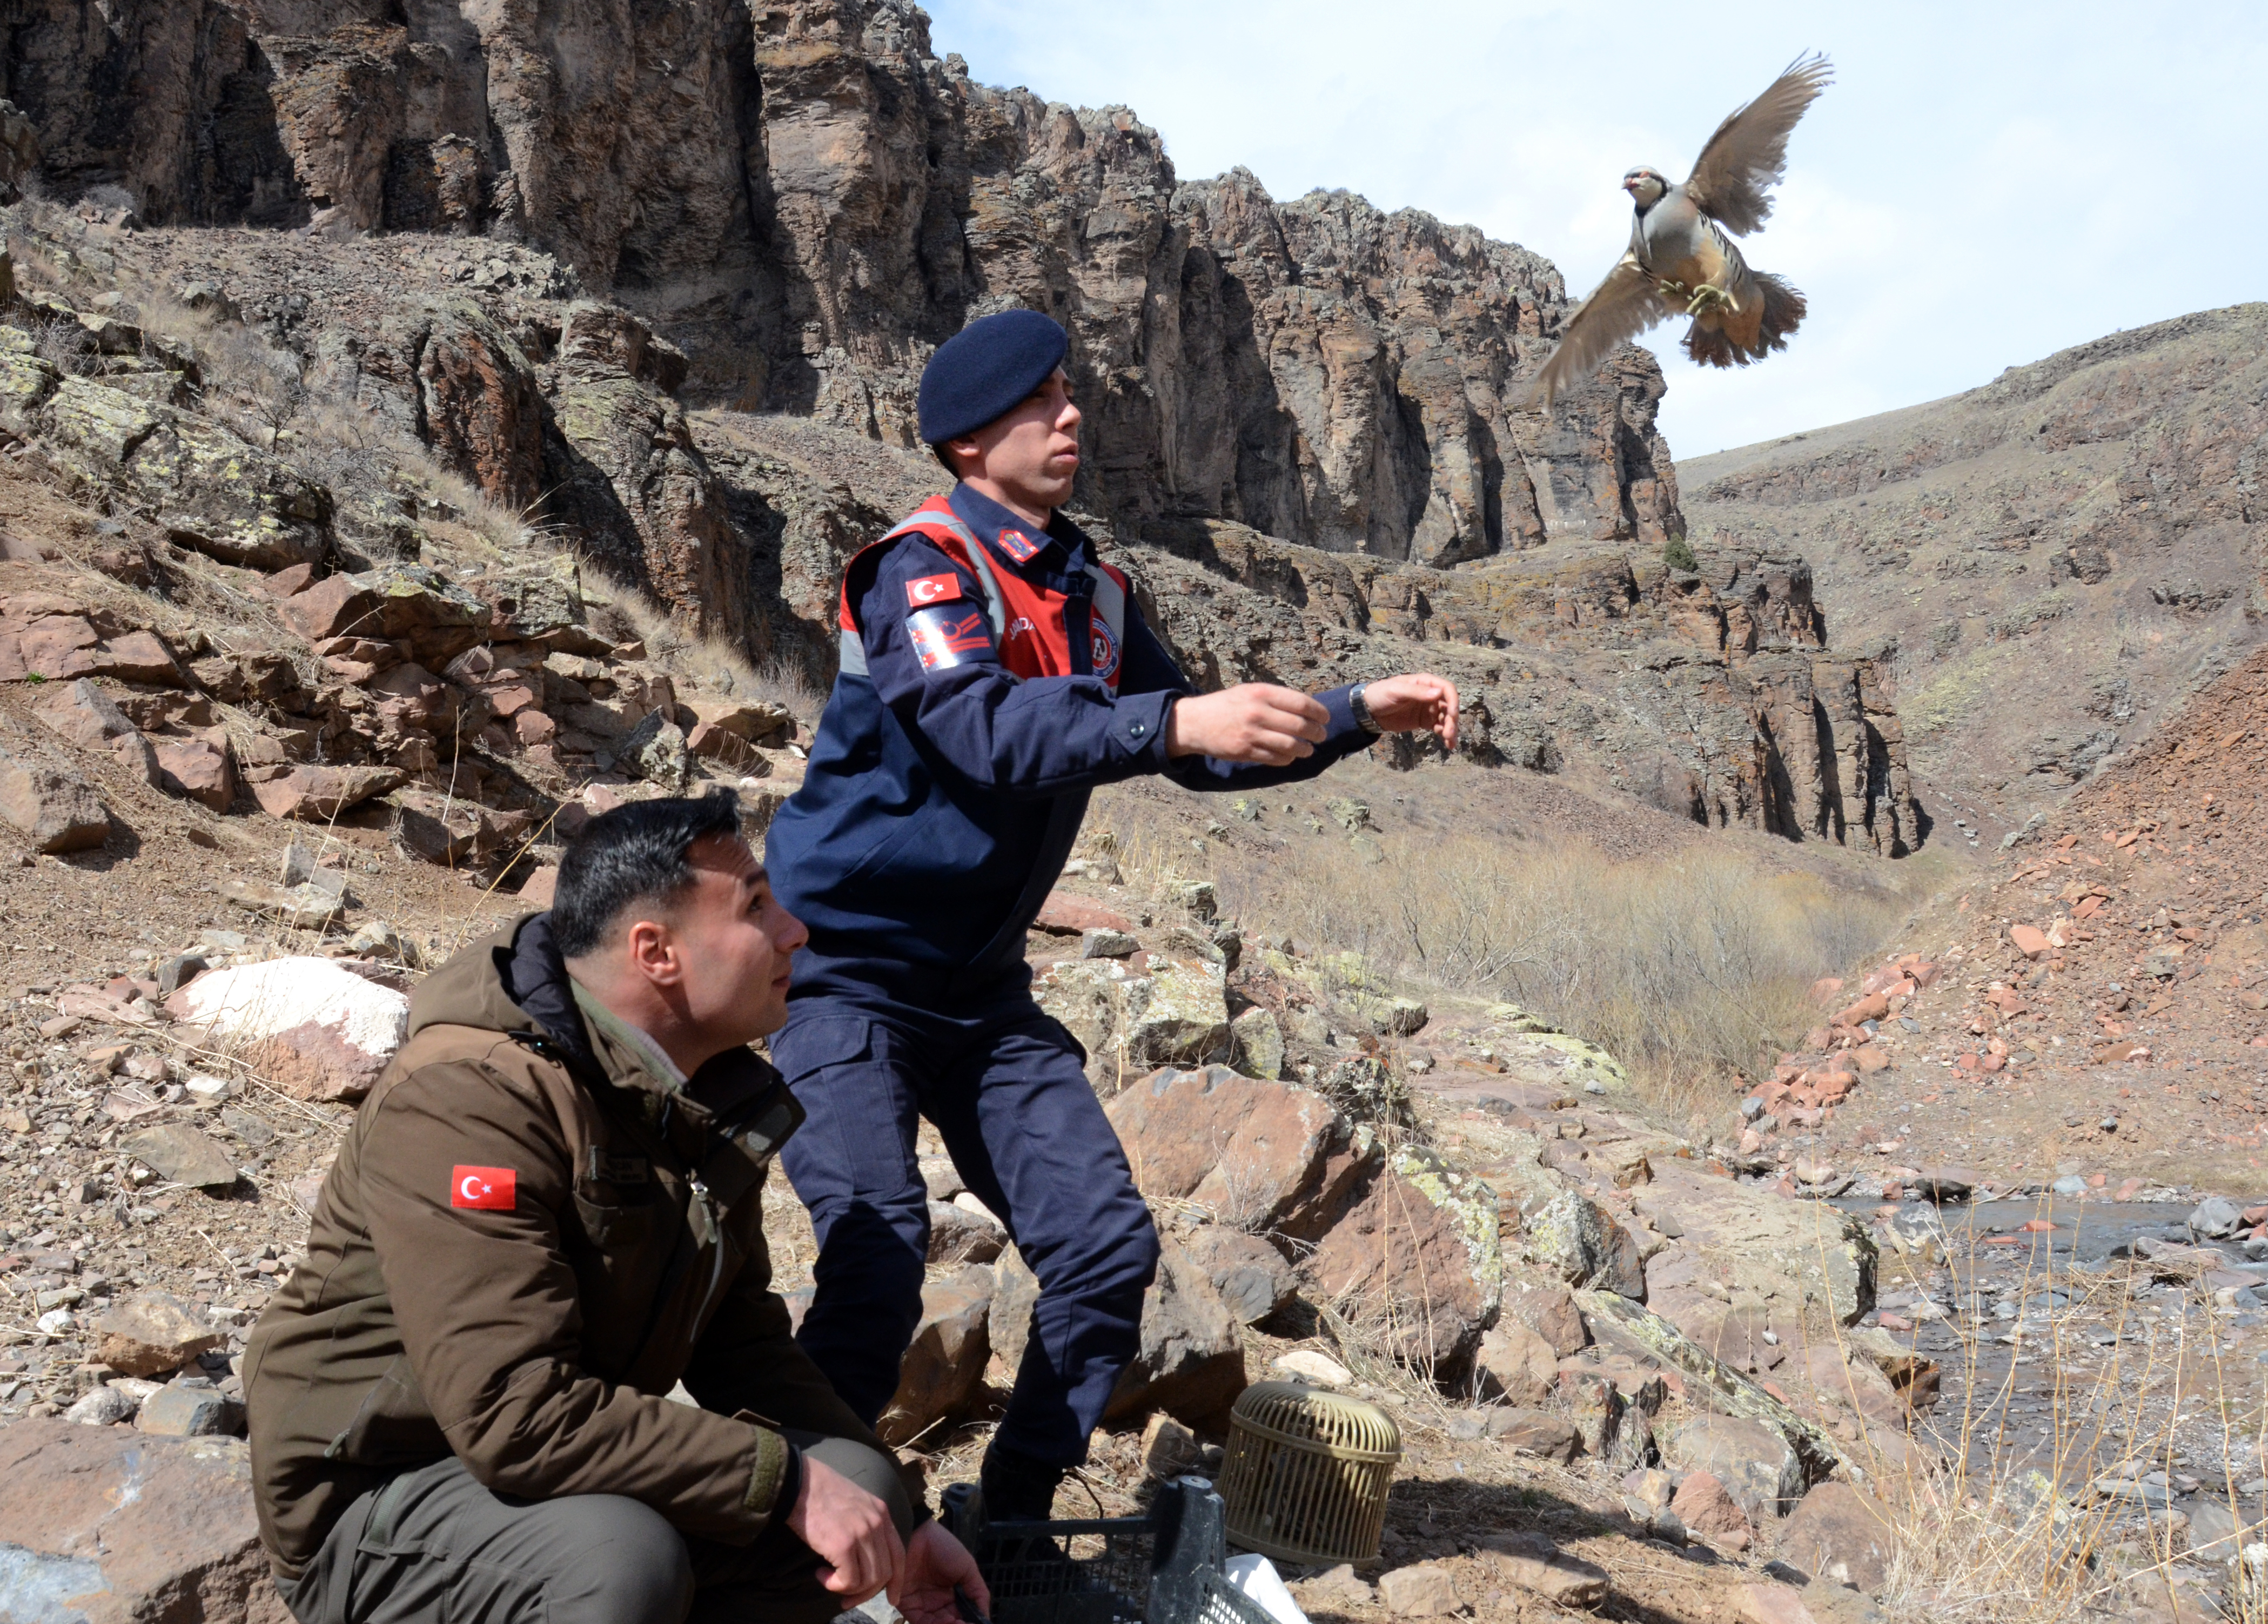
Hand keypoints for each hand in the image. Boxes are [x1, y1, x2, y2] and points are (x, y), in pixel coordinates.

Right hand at [786, 1454, 903, 1602]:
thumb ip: (866, 1525)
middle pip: (885, 1572)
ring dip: (848, 1589)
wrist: (800, 1483)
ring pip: (868, 1580)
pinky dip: (834, 1585)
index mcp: (882, 1513)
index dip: (897, 1580)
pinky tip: (820, 1574)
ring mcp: (862, 1533)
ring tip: (830, 1580)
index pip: (899, 1554)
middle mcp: (877, 1523)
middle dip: (867, 1593)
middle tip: (847, 1600)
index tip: (892, 1597)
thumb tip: (864, 1559)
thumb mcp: (855, 1503)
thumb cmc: (820, 1494)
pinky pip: (849, 1581)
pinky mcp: (844, 1545)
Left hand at [893, 1520, 990, 1623]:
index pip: (962, 1615)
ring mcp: (923, 1605)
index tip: (976, 1622)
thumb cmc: (943, 1547)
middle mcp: (938, 1602)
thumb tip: (985, 1616)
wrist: (915, 1536)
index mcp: (952, 1594)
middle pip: (951, 1622)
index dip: (970, 1621)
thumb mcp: (967, 1567)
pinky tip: (948, 1622)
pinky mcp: (908, 1607)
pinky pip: (922, 1623)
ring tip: (959, 1623)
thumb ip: (978, 1592)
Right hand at [1164, 684, 1328, 764]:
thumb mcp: (1250, 691)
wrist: (1195, 722)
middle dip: (1316, 733)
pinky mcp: (1245, 752)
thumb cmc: (1227, 705)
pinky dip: (1288, 759)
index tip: (1325, 718)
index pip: (1301, 703)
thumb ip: (1276, 698)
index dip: (1319, 713)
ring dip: (1305, 749)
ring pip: (1291, 745)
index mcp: (1261, 693)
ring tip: (1308, 749)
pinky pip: (1276, 759)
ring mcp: (1251, 734)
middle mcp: (1257, 712)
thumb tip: (1307, 709)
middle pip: (1300, 726)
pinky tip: (1290, 756)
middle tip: (1321, 735)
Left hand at [1360, 674, 1458, 751]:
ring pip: (1446, 718)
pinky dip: (1444, 735)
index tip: (1452, 715)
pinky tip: (1448, 744)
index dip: (1453, 701)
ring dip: (1450, 728)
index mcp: (1425, 682)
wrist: (1368, 711)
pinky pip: (1439, 727)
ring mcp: (1428, 708)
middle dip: (1452, 719)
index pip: (1447, 689)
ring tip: (1450, 742)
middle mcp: (1430, 695)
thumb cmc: (1380, 694)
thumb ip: (1417, 692)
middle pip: (1449, 706)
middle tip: (1449, 733)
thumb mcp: (1396, 691)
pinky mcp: (1424, 721)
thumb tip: (1438, 693)